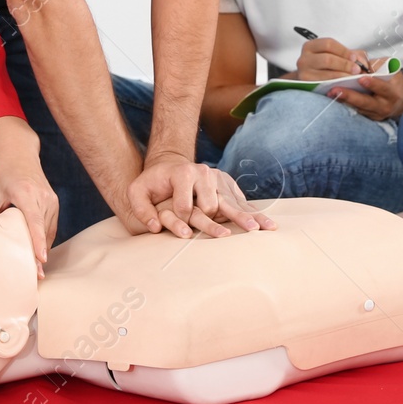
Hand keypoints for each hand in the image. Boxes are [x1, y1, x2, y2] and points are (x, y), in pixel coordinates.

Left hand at [0, 117, 56, 275]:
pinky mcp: (54, 203)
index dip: (37, 242)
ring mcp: (51, 199)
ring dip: (43, 248)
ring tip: (36, 270)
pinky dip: (45, 239)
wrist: (19, 152)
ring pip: (49, 231)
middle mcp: (42, 196)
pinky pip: (51, 226)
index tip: (41, 260)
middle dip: (39, 254)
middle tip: (35, 277)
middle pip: (42, 231)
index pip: (34, 221)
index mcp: (25, 193)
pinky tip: (38, 251)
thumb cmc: (3, 171)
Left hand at [123, 157, 277, 238]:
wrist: (168, 165)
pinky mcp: (226, 182)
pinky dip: (251, 212)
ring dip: (247, 216)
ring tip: (262, 229)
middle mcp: (204, 173)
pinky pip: (239, 199)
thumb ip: (140, 208)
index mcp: (183, 174)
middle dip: (213, 223)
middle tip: (225, 238)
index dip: (181, 221)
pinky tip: (265, 224)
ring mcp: (217, 177)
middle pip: (212, 204)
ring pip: (232, 200)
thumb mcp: (137, 191)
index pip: (185, 206)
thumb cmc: (152, 182)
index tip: (180, 232)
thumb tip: (155, 227)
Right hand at [291, 36, 372, 81]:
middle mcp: (304, 59)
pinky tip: (345, 84)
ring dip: (344, 76)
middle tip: (357, 69)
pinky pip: (325, 84)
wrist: (311, 80)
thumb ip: (351, 55)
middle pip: (328, 59)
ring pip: (327, 73)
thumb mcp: (336, 55)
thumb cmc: (325, 66)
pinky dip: (337, 84)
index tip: (354, 58)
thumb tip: (363, 62)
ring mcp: (304, 73)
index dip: (344, 51)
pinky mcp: (307, 85)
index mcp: (310, 46)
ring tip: (353, 77)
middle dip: (345, 65)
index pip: (328, 44)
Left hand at [330, 66, 402, 120]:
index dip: (373, 83)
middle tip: (336, 90)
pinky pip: (356, 112)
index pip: (382, 88)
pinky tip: (334, 99)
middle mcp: (385, 105)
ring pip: (358, 108)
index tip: (361, 78)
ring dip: (343, 101)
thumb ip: (376, 64)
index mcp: (392, 92)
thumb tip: (360, 62)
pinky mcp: (370, 118)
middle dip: (350, 96)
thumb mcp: (390, 68)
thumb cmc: (393, 79)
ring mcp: (376, 114)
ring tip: (330, 93)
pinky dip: (345, 105)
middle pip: (366, 102)